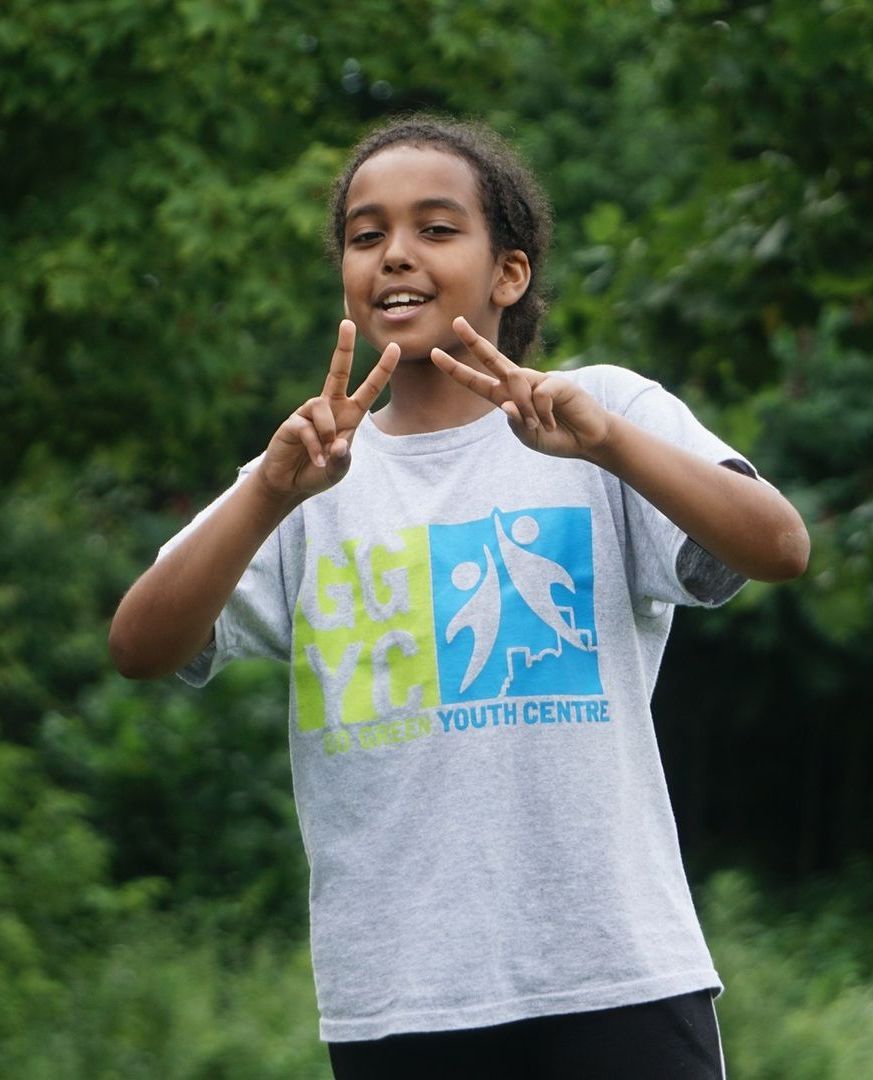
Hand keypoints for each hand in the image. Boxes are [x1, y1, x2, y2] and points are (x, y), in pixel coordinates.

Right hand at [257, 320, 399, 499]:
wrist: (289, 483)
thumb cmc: (318, 472)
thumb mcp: (339, 468)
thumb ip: (342, 458)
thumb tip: (338, 443)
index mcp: (349, 414)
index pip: (370, 388)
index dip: (382, 369)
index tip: (395, 347)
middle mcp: (330, 407)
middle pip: (338, 371)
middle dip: (343, 347)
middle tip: (347, 322)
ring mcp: (309, 413)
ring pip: (322, 406)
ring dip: (327, 432)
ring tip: (324, 454)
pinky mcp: (292, 422)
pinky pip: (307, 427)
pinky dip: (314, 446)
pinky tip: (315, 460)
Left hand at [430, 317, 611, 458]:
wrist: (588, 439)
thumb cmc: (555, 436)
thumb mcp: (528, 435)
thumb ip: (515, 421)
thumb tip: (506, 403)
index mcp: (507, 396)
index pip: (477, 381)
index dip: (456, 369)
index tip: (434, 354)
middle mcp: (520, 382)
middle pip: (492, 357)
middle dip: (473, 340)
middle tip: (456, 321)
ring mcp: (539, 380)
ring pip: (516, 383)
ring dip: (524, 409)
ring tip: (541, 426)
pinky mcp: (558, 382)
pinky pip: (540, 394)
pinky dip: (543, 413)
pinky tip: (555, 422)